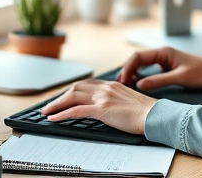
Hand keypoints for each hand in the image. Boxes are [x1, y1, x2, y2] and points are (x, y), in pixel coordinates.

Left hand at [41, 79, 157, 134]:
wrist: (154, 115)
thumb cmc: (146, 112)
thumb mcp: (129, 100)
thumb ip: (116, 100)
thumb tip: (109, 108)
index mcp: (112, 85)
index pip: (87, 84)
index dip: (73, 91)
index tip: (66, 97)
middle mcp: (106, 88)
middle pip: (77, 88)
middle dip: (61, 96)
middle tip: (51, 105)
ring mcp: (103, 97)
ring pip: (73, 96)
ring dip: (57, 104)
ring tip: (47, 111)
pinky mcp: (102, 109)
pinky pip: (76, 110)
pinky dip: (62, 114)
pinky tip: (54, 118)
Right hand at [117, 47, 201, 90]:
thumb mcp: (180, 78)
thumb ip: (159, 81)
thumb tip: (139, 85)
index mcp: (164, 52)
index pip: (138, 56)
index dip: (128, 67)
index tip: (122, 80)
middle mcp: (162, 54)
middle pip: (137, 59)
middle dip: (127, 70)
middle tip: (120, 84)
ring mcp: (164, 60)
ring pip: (142, 64)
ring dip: (132, 72)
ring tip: (125, 84)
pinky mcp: (166, 66)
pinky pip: (148, 68)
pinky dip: (140, 75)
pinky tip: (137, 83)